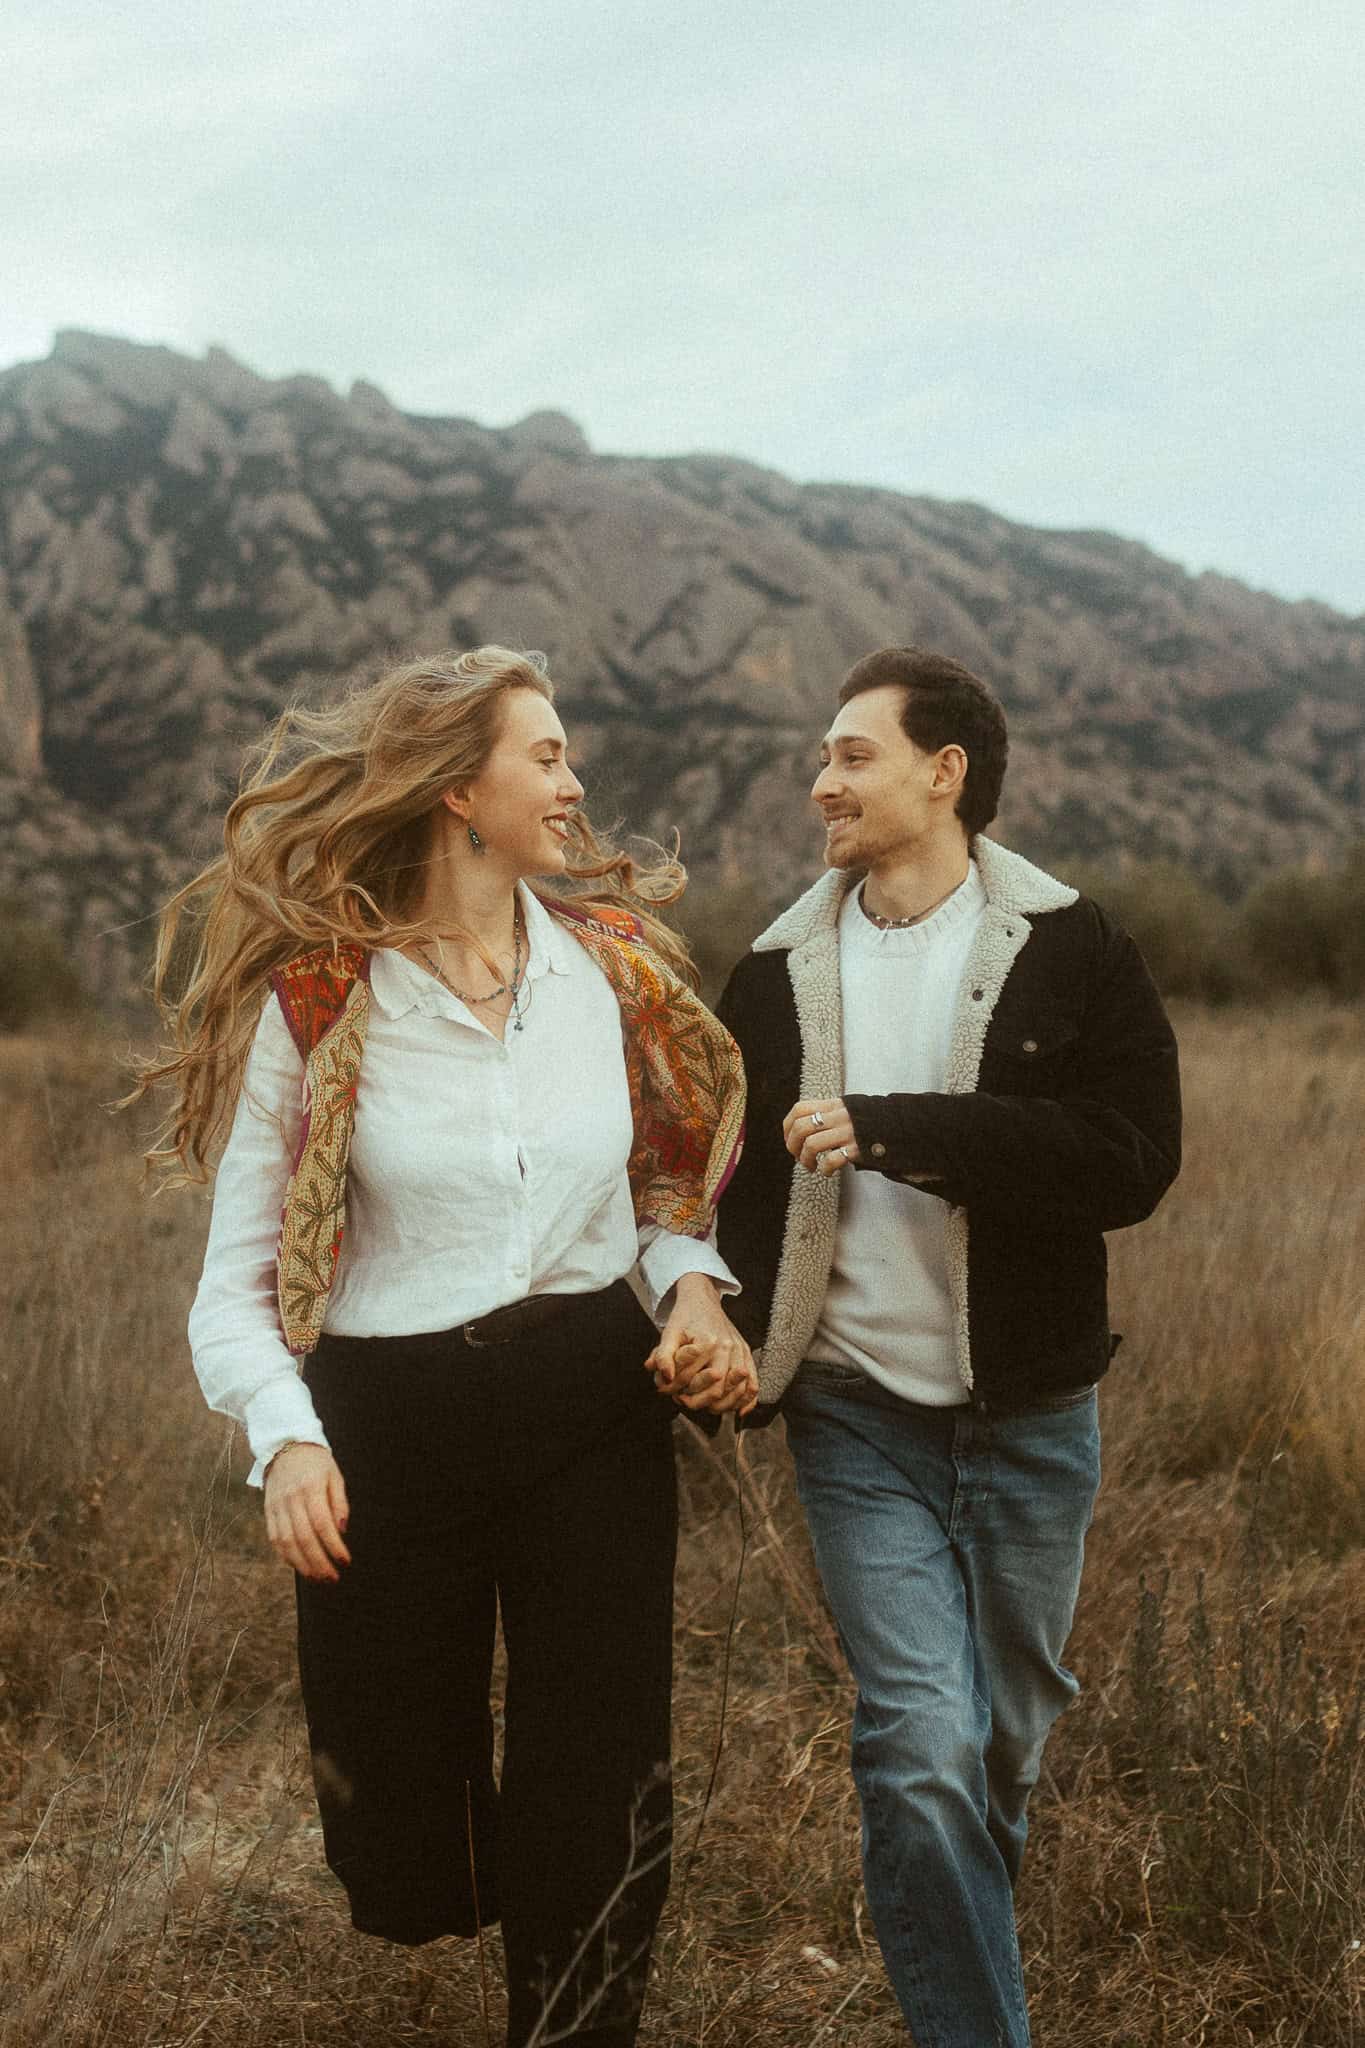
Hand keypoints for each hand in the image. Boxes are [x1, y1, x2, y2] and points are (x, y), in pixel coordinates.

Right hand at [264, 1443, 350, 1582]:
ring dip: (302, 1565)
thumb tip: (342, 1529)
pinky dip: (286, 1556)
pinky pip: (275, 1539)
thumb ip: (339, 1502)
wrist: (285, 1445)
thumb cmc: (315, 1462)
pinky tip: (299, 1566)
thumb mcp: (335, 1475)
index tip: (345, 1561)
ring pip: (287, 1543)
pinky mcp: (268, 1511)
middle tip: (333, 1578)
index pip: (323, 1524)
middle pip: (304, 1538)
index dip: (334, 1546)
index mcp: (310, 1488)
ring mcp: (277, 1506)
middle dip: (319, 1563)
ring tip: (317, 1578)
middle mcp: (291, 1499)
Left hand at [645, 1275, 758, 1415]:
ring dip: (722, 1406)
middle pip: (718, 1388)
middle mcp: (728, 1347)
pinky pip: (753, 1382)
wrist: (702, 1299)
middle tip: (683, 1401)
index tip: (668, 1391)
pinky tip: (739, 1412)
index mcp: (708, 1342)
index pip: (695, 1379)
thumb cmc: (684, 1317)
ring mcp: (740, 1351)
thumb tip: (665, 1377)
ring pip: (738, 1390)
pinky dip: (749, 1400)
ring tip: (705, 1407)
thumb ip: (663, 1355)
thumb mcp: (668, 1333)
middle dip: (699, 1402)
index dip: (679, 1390)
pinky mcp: (746, 1353)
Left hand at [783, 1098, 860, 1175]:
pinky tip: (827, 1172)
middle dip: (792, 1146)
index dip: (788, 1126)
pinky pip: (831, 1160)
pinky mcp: (856, 1148)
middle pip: (801, 1128)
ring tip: (811, 1166)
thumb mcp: (845, 1109)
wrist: (897, 1126)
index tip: (789, 1140)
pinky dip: (824, 1169)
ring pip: (812, 1144)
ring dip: (805, 1159)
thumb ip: (826, 1113)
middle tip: (798, 1156)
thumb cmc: (866, 1122)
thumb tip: (800, 1129)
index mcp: (832, 1105)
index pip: (799, 1109)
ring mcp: (847, 1132)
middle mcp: (838, 1116)